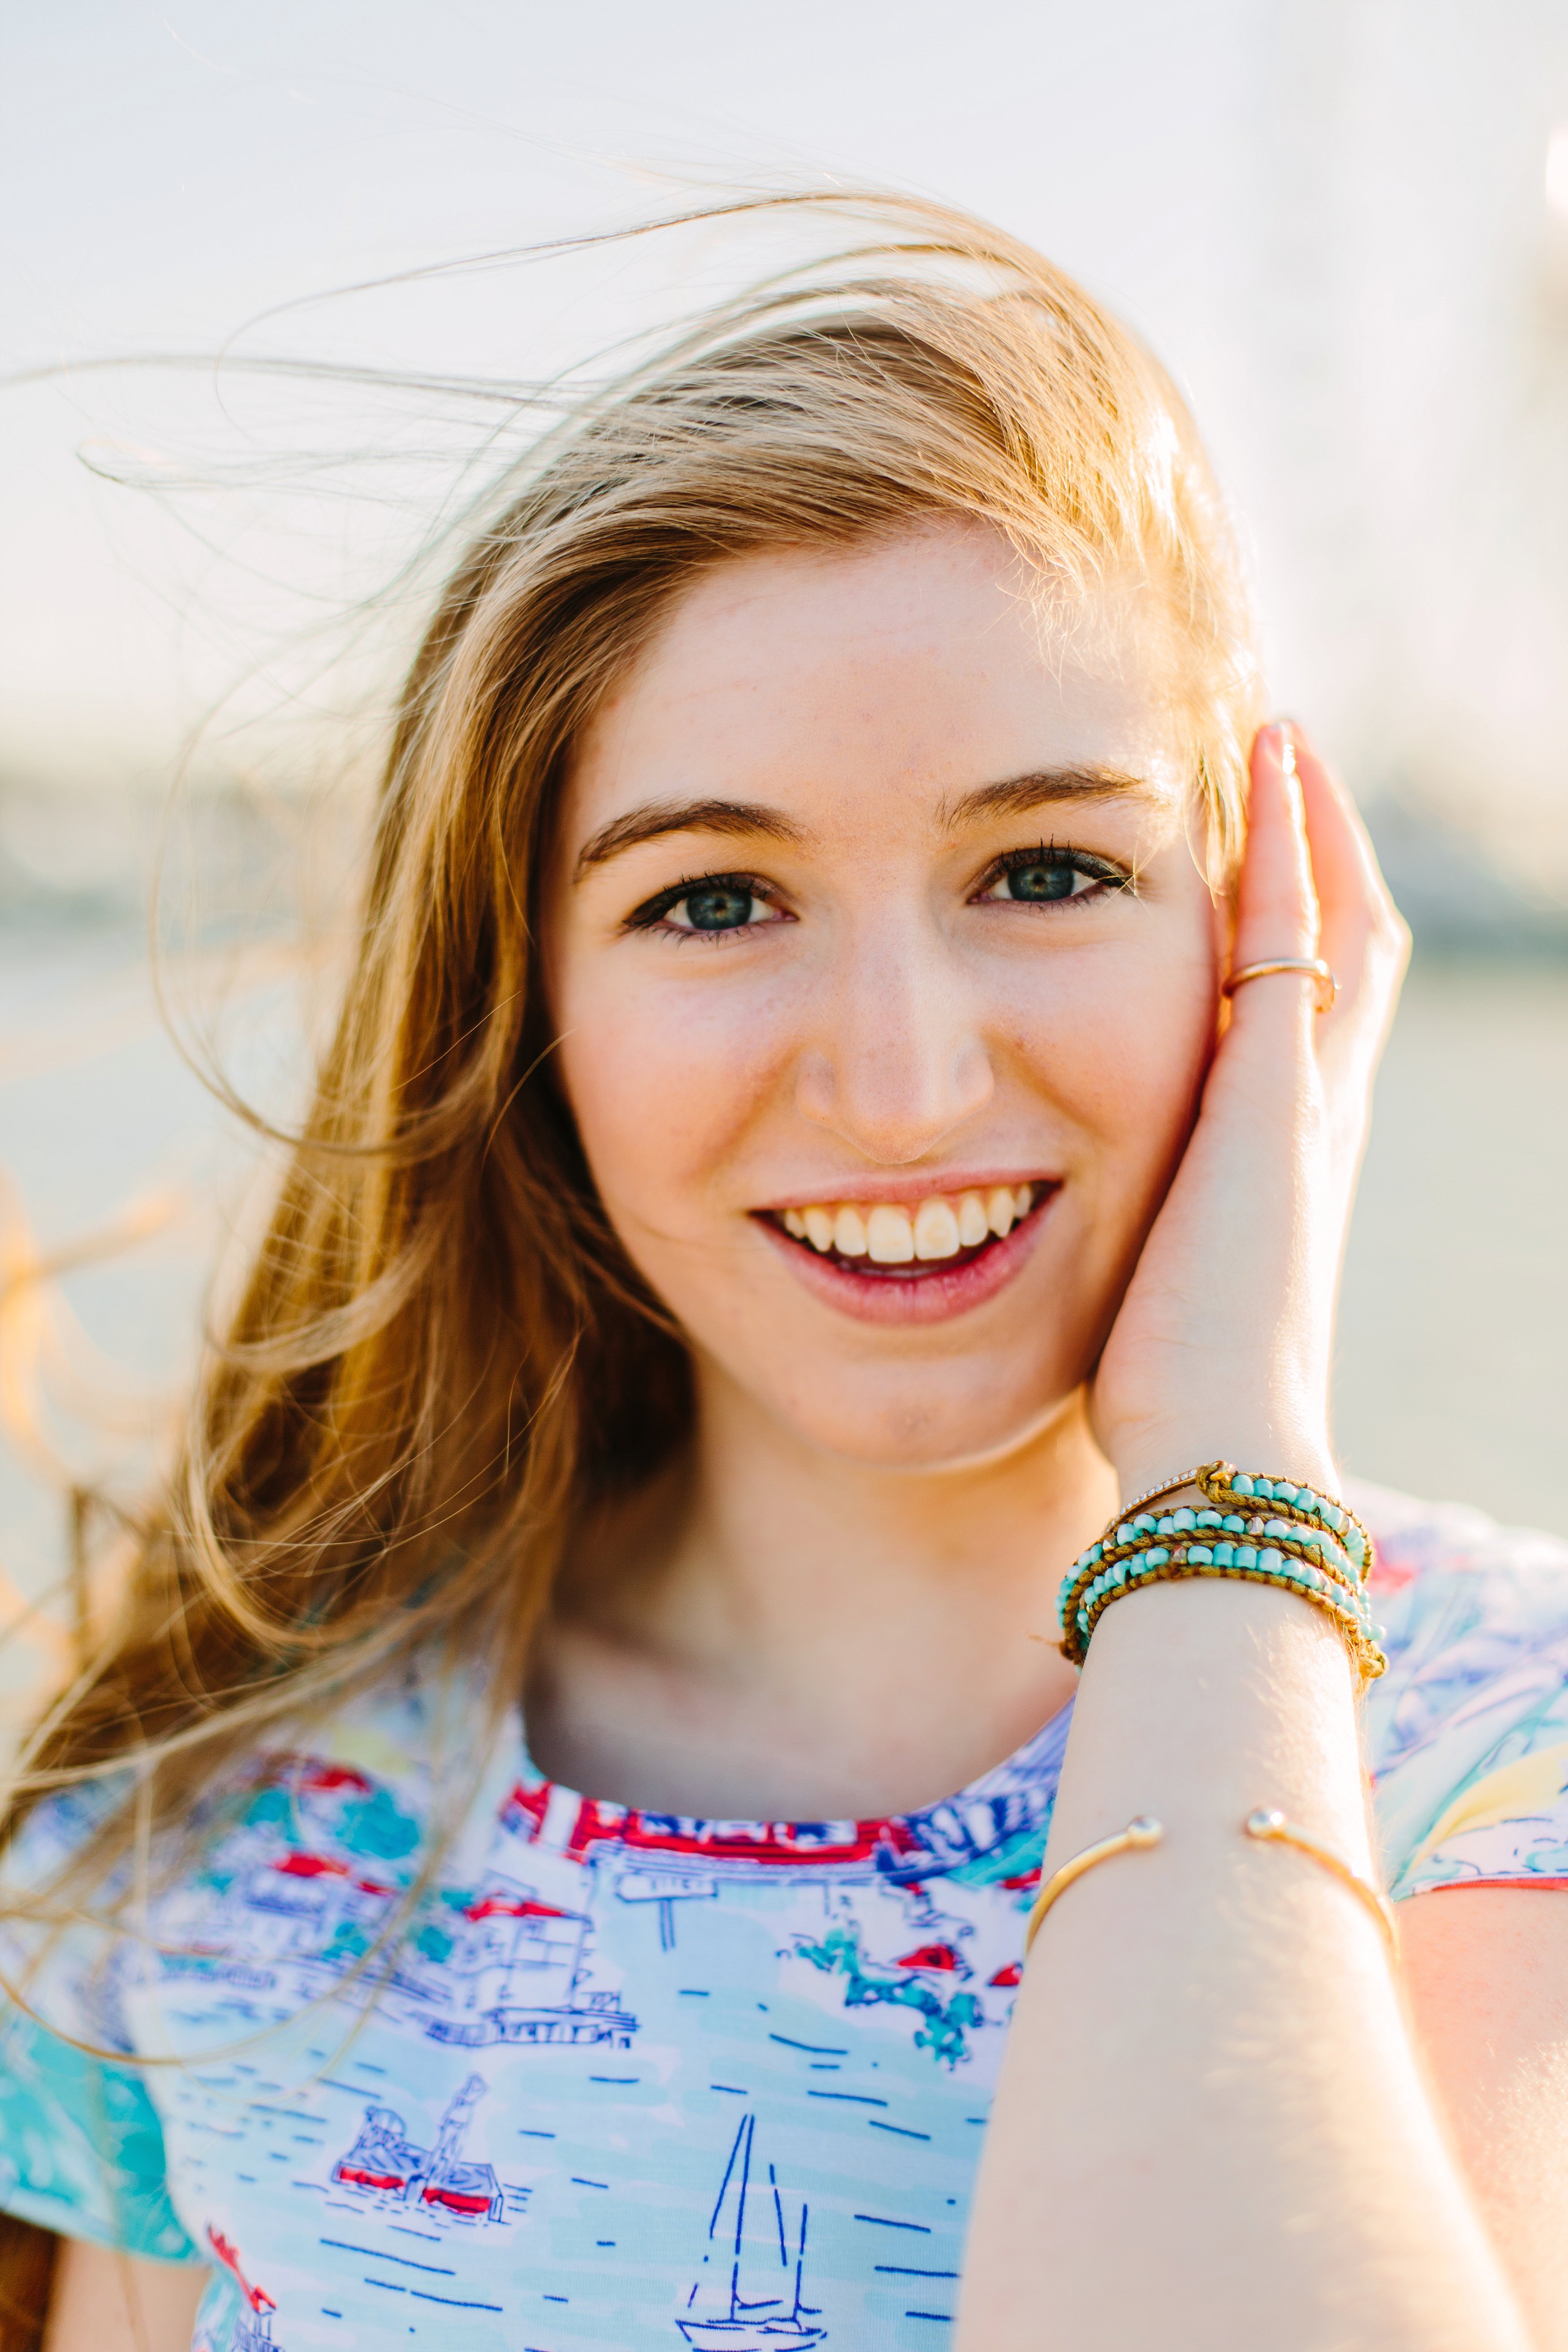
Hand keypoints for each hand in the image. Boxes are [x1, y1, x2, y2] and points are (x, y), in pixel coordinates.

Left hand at [1090, 723, 1408, 1497]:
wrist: (1215, 1451)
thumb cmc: (1168, 1398)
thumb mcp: (1152, 1284)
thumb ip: (1139, 1233)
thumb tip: (1056, 1228)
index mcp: (1282, 1156)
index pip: (1303, 1009)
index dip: (1288, 928)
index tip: (1247, 854)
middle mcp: (1314, 1113)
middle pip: (1347, 947)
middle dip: (1317, 855)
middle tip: (1280, 761)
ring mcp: (1306, 1098)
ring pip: (1335, 924)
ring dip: (1308, 829)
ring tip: (1278, 736)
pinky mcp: (1279, 1095)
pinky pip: (1296, 936)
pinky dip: (1290, 849)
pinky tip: (1270, 765)